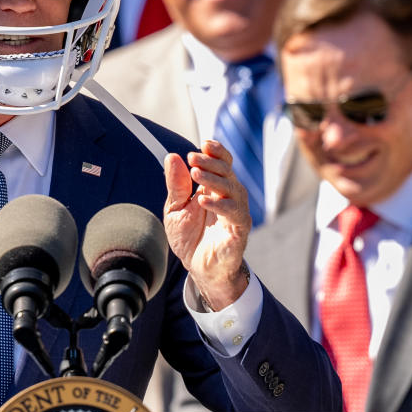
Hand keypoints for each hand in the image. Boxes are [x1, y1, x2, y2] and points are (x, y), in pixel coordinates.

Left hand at [163, 140, 251, 308]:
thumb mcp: (175, 208)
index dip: (216, 151)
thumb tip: (172, 156)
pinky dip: (219, 206)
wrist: (198, 267)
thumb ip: (176, 185)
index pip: (222, 162)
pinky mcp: (239, 230)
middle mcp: (229, 196)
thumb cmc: (190, 237)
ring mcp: (236, 212)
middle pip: (227, 172)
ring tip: (196, 174)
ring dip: (214, 180)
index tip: (204, 143)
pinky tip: (203, 201)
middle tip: (193, 157)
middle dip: (211, 162)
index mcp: (216, 187)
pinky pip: (234, 214)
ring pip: (232, 189)